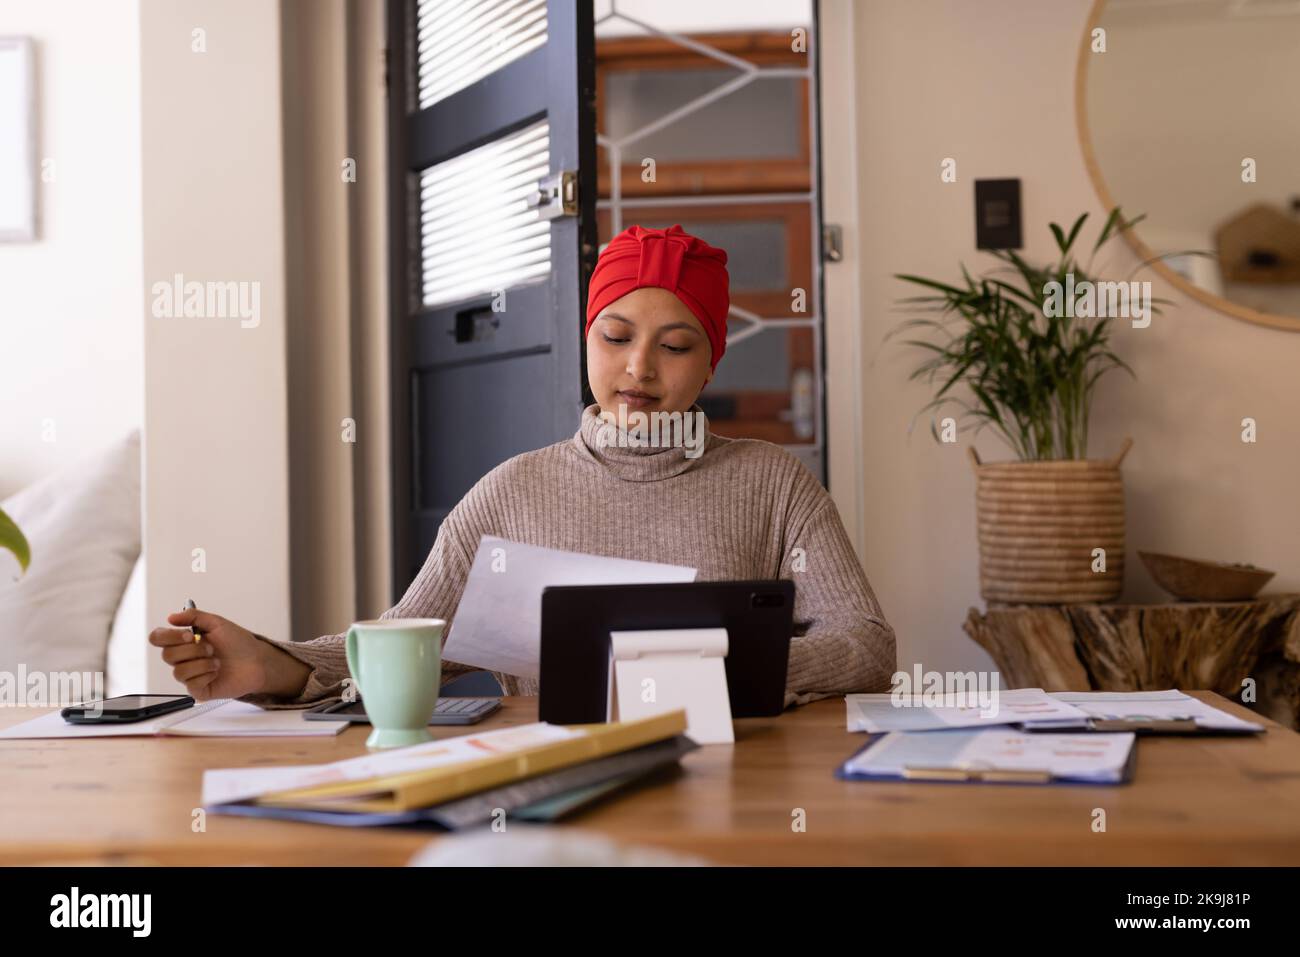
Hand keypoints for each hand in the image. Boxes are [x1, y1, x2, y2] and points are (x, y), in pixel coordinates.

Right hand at [149, 609, 273, 701]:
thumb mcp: (217, 623)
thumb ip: (194, 617)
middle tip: (211, 648)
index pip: (158, 638)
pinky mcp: (198, 690)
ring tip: (217, 661)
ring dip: (202, 664)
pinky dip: (206, 675)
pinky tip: (216, 672)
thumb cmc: (238, 643)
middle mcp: (184, 658)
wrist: (257, 661)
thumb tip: (172, 617)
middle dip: (192, 650)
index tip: (188, 635)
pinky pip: (191, 684)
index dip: (168, 637)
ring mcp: (190, 675)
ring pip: (179, 672)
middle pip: (167, 655)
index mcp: (184, 641)